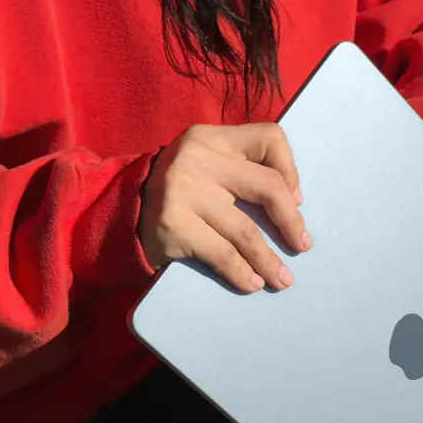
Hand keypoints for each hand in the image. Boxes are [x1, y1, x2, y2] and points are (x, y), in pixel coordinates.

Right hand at [139, 122, 310, 292]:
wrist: (120, 211)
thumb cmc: (180, 191)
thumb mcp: (206, 164)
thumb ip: (242, 169)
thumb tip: (294, 200)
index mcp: (212, 138)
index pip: (269, 138)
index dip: (290, 169)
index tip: (295, 198)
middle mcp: (198, 158)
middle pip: (267, 187)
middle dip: (291, 222)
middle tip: (302, 245)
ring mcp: (184, 191)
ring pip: (246, 231)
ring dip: (269, 261)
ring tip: (283, 279)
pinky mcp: (173, 225)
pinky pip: (222, 255)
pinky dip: (242, 274)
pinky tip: (252, 284)